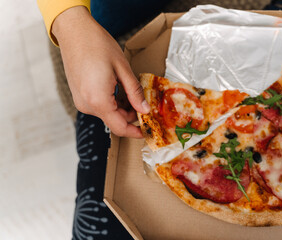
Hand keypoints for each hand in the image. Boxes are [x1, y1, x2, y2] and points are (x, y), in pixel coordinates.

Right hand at [52, 6, 149, 137]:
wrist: (73, 31)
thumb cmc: (97, 44)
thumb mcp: (122, 68)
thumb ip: (134, 92)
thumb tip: (144, 109)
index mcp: (98, 101)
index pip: (120, 127)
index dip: (135, 132)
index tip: (147, 131)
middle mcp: (87, 105)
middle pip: (114, 121)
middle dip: (131, 116)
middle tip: (145, 104)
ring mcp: (81, 101)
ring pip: (107, 114)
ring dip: (122, 108)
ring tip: (132, 92)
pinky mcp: (79, 96)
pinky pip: (99, 106)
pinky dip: (112, 103)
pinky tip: (118, 89)